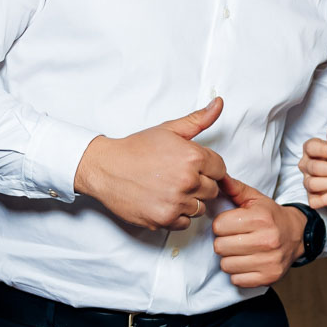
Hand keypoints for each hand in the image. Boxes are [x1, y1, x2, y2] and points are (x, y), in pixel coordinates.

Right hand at [72, 98, 225, 231]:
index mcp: (193, 157)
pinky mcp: (164, 219)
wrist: (105, 168)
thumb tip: (219, 103)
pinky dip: (177, 215)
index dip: (208, 167)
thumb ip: (199, 119)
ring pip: (200, 208)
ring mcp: (176, 202)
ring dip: (190, 201)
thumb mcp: (169, 129)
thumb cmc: (136, 149)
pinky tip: (164, 201)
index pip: (220, 169)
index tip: (193, 167)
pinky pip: (185, 223)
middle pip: (212, 190)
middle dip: (200, 184)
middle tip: (178, 177)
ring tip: (170, 189)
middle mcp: (187, 181)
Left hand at [213, 175, 305, 288]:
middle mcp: (267, 240)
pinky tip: (247, 262)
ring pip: (226, 265)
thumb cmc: (270, 216)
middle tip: (235, 238)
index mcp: (260, 218)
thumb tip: (217, 177)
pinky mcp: (269, 277)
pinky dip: (238, 273)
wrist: (297, 234)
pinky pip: (236, 279)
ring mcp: (269, 261)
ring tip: (241, 250)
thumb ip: (234, 188)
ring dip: (229, 258)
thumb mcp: (255, 199)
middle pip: (220, 247)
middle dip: (223, 242)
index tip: (230, 224)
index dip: (221, 225)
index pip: (219, 226)